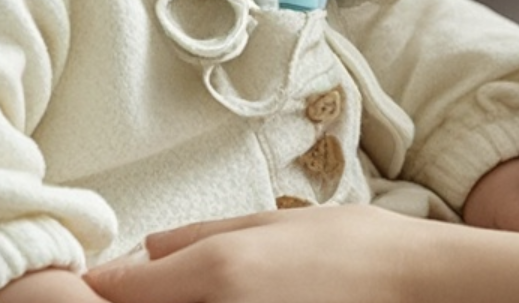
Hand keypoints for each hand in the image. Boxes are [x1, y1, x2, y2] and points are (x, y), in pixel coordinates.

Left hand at [86, 204, 518, 302]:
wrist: (425, 292)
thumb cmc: (358, 251)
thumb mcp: (274, 222)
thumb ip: (199, 236)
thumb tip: (145, 248)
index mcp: (212, 278)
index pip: (113, 292)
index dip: (96, 284)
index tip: (93, 277)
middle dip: (132, 299)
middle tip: (141, 283)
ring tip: (213, 290)